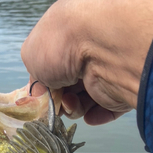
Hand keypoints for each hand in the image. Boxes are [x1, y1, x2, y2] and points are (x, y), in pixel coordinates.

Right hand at [22, 0, 152, 124]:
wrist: (102, 44)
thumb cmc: (61, 42)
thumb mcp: (31, 55)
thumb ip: (35, 76)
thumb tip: (42, 94)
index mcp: (67, 36)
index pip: (53, 66)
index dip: (45, 84)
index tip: (41, 97)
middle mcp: (87, 53)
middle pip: (68, 87)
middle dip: (59, 99)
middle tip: (57, 101)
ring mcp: (105, 72)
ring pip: (84, 101)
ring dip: (74, 108)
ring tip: (72, 103)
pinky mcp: (121, 90)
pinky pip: (107, 110)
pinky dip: (96, 116)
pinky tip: (89, 115)